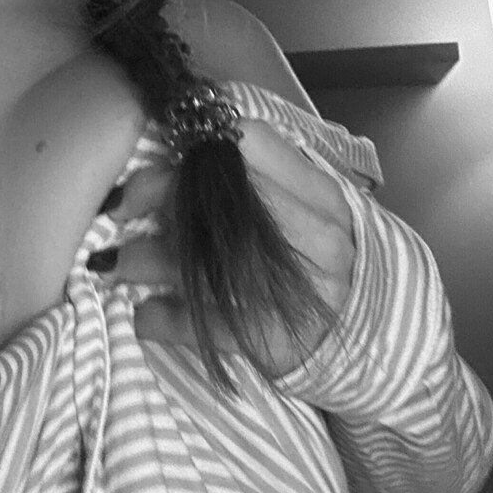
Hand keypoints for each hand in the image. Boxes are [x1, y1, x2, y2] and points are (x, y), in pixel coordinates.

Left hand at [90, 117, 356, 376]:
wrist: (383, 349)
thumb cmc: (335, 271)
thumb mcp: (320, 214)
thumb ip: (269, 182)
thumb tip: (187, 152)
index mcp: (321, 195)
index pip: (248, 143)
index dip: (189, 144)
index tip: (153, 156)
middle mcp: (313, 236)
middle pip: (216, 196)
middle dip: (152, 197)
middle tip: (114, 207)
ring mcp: (297, 290)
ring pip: (202, 261)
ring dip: (142, 259)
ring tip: (109, 263)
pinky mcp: (279, 342)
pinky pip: (206, 326)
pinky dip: (164, 320)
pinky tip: (142, 315)